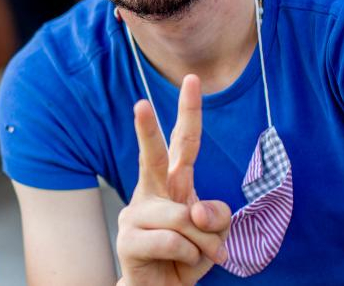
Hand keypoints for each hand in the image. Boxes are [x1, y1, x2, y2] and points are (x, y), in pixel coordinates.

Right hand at [117, 75, 231, 285]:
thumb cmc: (188, 256)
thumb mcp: (215, 235)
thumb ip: (215, 216)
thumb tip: (195, 209)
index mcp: (173, 183)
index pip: (184, 143)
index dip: (189, 112)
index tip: (192, 80)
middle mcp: (151, 192)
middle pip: (152, 156)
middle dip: (146, 129)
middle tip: (141, 103)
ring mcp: (135, 214)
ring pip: (183, 217)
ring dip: (203, 242)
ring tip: (197, 255)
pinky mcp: (128, 239)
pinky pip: (173, 241)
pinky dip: (188, 257)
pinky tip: (179, 263)